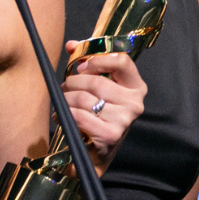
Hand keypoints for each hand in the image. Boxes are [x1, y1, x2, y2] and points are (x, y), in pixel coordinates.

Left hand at [62, 47, 145, 171]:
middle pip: (95, 81)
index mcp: (136, 87)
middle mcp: (135, 103)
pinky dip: (66, 115)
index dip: (97, 59)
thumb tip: (71, 45)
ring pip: (84, 98)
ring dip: (66, 100)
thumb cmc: (98, 116)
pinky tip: (62, 117)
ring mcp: (124, 120)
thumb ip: (87, 63)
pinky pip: (79, 116)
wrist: (98, 154)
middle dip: (73, 83)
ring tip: (62, 104)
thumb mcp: (98, 88)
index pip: (122, 61)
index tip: (82, 67)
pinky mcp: (110, 135)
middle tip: (64, 88)